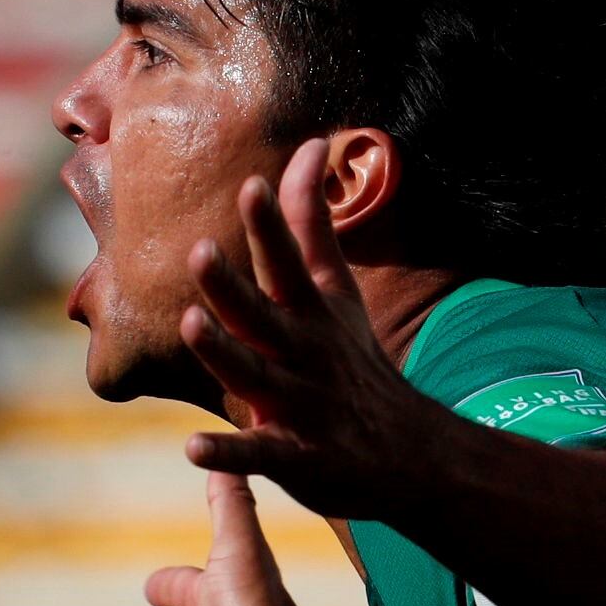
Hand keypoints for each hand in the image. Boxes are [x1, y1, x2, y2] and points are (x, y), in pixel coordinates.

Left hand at [175, 137, 446, 521]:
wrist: (411, 451)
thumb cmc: (354, 362)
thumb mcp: (337, 292)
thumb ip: (312, 224)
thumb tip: (307, 147)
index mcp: (313, 314)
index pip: (289, 264)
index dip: (270, 228)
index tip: (252, 187)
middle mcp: (306, 354)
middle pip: (264, 316)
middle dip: (232, 288)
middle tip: (199, 254)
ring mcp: (301, 406)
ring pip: (256, 377)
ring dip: (225, 353)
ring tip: (193, 326)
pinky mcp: (296, 457)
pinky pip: (259, 455)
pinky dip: (228, 455)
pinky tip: (194, 448)